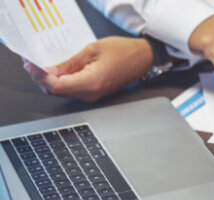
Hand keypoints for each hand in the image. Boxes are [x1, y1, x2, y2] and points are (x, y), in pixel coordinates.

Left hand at [23, 36, 152, 101]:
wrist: (143, 58)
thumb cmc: (124, 52)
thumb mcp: (92, 50)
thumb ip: (69, 63)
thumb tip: (50, 70)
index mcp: (91, 83)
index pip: (56, 86)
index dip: (40, 76)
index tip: (31, 65)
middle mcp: (91, 94)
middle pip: (56, 92)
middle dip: (41, 78)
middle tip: (32, 64)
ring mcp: (93, 95)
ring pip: (62, 92)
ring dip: (49, 80)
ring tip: (42, 65)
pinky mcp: (94, 93)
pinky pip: (71, 90)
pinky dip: (60, 82)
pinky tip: (57, 71)